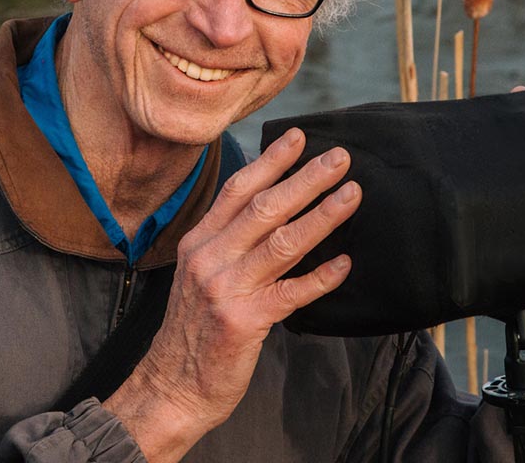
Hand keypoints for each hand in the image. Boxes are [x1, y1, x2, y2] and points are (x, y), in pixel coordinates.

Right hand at [104, 128, 359, 461]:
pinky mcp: (245, 321)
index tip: (299, 137)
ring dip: (322, 216)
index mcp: (200, 241)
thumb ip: (228, 240)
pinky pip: (291, 293)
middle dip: (306, 178)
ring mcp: (226, 289)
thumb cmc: (195, 327)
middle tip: (340, 158)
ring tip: (352, 195)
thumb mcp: (200, 273)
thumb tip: (272, 204)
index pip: (238, 190)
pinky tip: (344, 264)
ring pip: (282, 243)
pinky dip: (320, 277)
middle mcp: (210, 258)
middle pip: (265, 208)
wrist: (172, 386)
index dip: (270, 161)